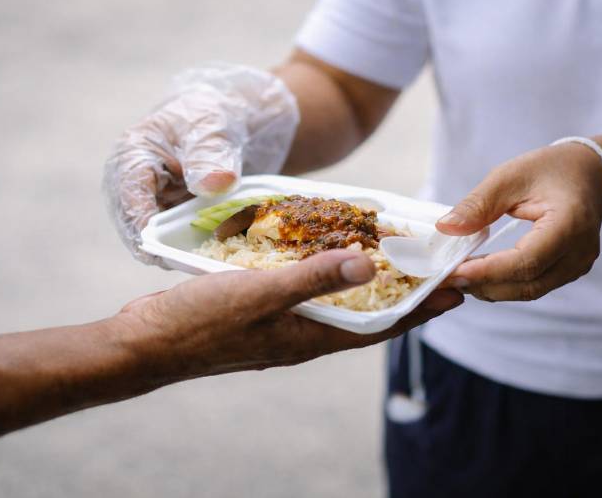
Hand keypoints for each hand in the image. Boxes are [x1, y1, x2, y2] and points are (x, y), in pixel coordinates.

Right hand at [103, 63, 298, 262]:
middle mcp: (127, 188)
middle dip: (163, 249)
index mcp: (130, 159)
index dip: (148, 231)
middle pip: (135, 232)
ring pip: (153, 244)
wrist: (220, 124)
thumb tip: (215, 184)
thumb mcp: (212, 128)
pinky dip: (190, 250)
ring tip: (210, 263)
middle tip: (199, 265)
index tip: (172, 253)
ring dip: (178, 254)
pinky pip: (170, 244)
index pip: (130, 204)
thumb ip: (211, 154)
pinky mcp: (162, 220)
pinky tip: (215, 256)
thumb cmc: (210, 118)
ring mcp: (144, 207)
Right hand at [113, 249, 462, 378]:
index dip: (419, 310)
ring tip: (387, 259)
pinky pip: (304, 293)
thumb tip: (366, 264)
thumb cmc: (198, 324)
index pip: (379, 326)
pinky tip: (320, 258)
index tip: (457, 291)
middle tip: (431, 271)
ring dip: (363, 284)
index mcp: (308, 338)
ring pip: (334, 304)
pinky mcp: (257, 312)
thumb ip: (312, 280)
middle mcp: (300, 335)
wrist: (145, 343)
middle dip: (401, 296)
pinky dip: (323, 276)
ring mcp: (278, 325)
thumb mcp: (258, 295)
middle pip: (363, 316)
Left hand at [436, 142, 601, 301]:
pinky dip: (505, 284)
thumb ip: (477, 204)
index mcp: (570, 223)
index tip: (454, 272)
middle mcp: (580, 252)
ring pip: (530, 290)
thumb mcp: (508, 176)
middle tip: (447, 278)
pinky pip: (534, 285)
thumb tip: (445, 228)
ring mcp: (578, 265)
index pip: (527, 260)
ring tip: (459, 277)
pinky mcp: (569, 271)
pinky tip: (481, 275)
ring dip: (492, 288)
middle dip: (485, 284)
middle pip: (528, 283)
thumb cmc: (550, 170)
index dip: (489, 271)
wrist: (590, 174)